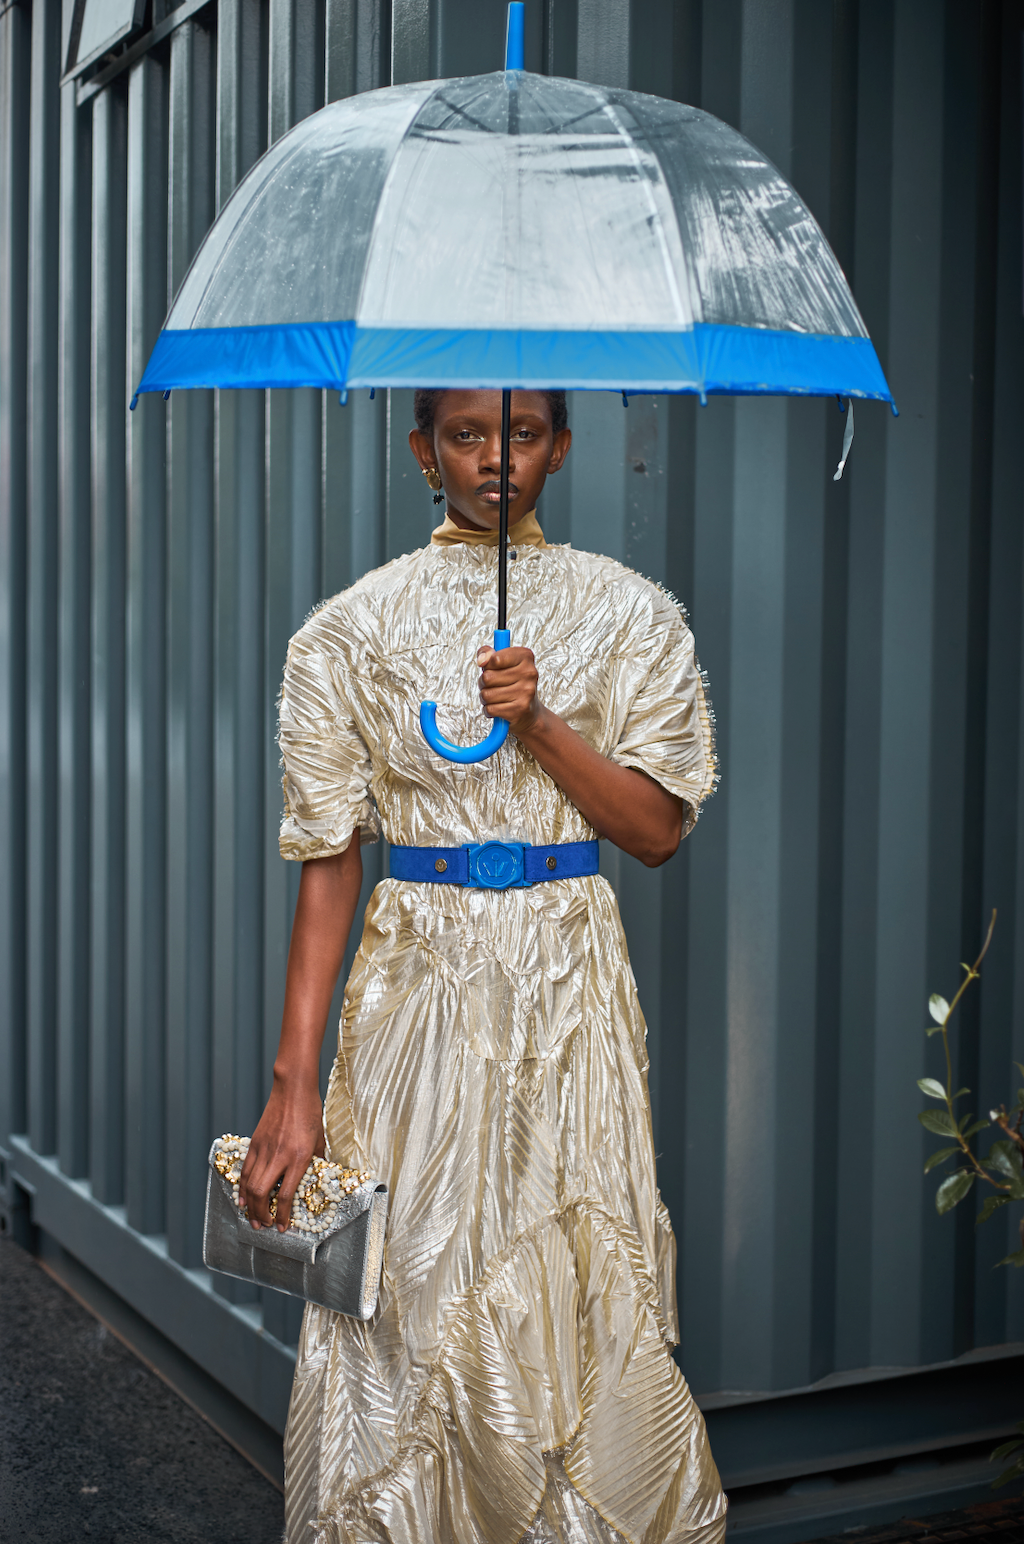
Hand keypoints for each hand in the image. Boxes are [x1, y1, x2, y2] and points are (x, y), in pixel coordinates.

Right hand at [237, 1077, 325, 1231]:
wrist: (293, 1090)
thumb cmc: (310, 1112)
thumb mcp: (319, 1140)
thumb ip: (316, 1161)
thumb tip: (314, 1179)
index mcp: (299, 1157)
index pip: (287, 1194)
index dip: (284, 1215)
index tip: (283, 1227)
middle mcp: (280, 1156)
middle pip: (263, 1193)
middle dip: (262, 1215)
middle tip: (264, 1226)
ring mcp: (264, 1149)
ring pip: (251, 1184)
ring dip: (251, 1205)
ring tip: (253, 1219)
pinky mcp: (255, 1143)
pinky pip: (246, 1170)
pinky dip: (243, 1188)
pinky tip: (244, 1199)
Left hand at [477, 643, 542, 736]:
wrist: (530, 711)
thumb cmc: (512, 683)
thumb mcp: (502, 663)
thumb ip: (488, 654)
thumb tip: (481, 660)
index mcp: (525, 657)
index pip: (494, 658)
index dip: (487, 666)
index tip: (492, 669)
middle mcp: (529, 673)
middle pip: (487, 677)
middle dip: (483, 684)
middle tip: (493, 686)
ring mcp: (526, 691)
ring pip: (486, 694)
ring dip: (485, 698)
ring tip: (496, 698)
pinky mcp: (520, 709)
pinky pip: (490, 709)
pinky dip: (489, 710)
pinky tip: (498, 708)